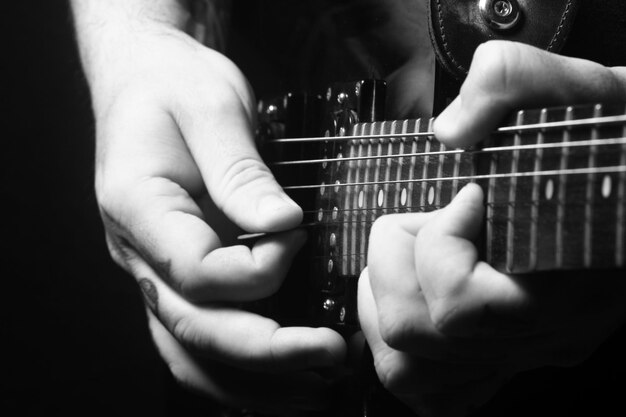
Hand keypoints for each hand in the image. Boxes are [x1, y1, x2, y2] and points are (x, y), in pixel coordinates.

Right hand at [75, 9, 345, 414]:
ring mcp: (155, 270)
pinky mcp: (180, 275)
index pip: (196, 270)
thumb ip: (240, 173)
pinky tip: (281, 377)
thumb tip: (282, 227)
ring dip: (251, 381)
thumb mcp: (210, 109)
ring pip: (190, 350)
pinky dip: (237, 368)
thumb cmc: (175, 88)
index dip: (256, 270)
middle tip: (331, 354)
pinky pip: (197, 337)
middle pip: (194, 326)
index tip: (298, 240)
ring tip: (314, 390)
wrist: (148, 81)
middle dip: (267, 351)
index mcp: (139, 207)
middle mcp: (139, 253)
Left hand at [358, 40, 625, 416]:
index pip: (459, 306)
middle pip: (414, 333)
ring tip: (408, 258)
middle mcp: (541, 332)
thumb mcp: (588, 96)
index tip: (467, 194)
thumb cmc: (621, 153)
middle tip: (425, 220)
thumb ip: (517, 83)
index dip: (439, 241)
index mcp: (561, 280)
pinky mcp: (510, 355)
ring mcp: (523, 351)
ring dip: (383, 305)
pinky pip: (431, 389)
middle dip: (394, 263)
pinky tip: (418, 303)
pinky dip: (403, 350)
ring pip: (409, 371)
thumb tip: (450, 129)